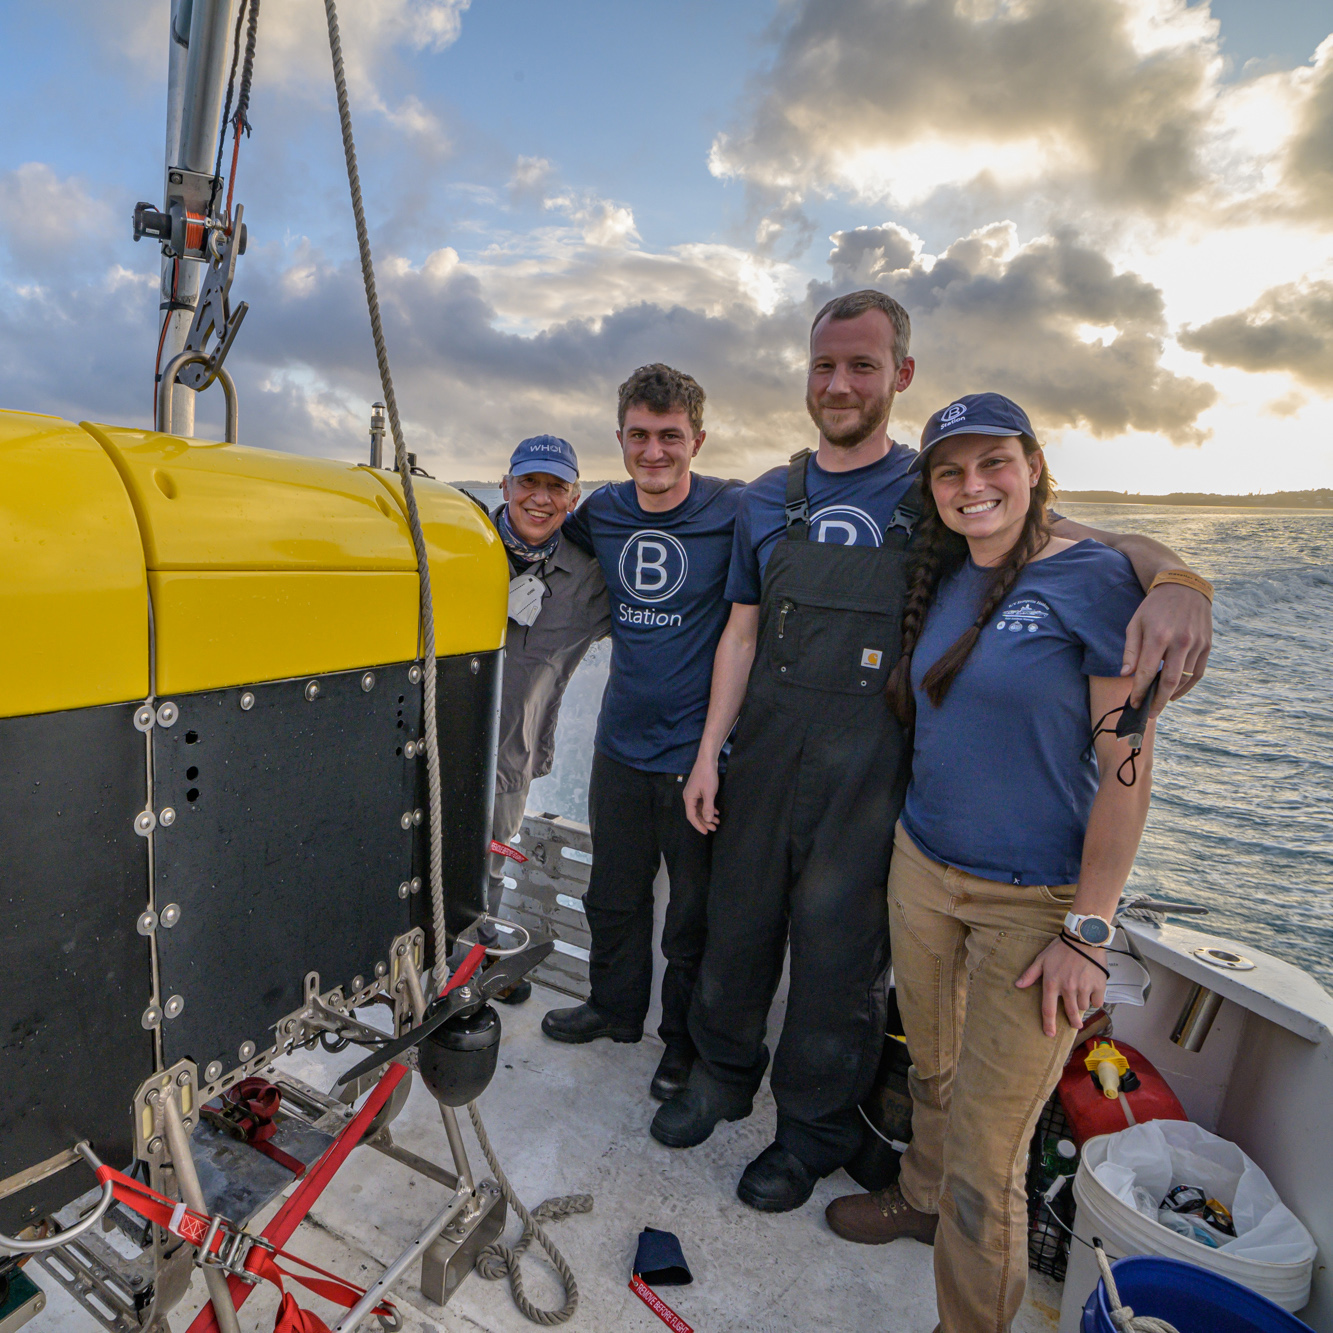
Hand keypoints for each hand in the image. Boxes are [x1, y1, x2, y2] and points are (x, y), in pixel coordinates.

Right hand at [683, 757, 719, 834]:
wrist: (707, 760)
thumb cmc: (707, 776)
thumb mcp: (709, 793)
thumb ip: (708, 807)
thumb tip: (707, 820)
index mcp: (689, 798)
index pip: (691, 816)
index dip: (698, 825)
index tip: (706, 832)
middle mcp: (689, 797)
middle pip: (695, 813)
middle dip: (705, 821)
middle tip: (714, 828)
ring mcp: (694, 793)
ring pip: (700, 808)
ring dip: (708, 815)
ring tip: (717, 821)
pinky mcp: (699, 790)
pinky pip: (702, 803)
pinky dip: (709, 808)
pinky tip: (716, 812)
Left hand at [1016, 936, 1106, 1037]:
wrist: (1084, 938)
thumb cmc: (1061, 948)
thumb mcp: (1042, 959)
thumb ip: (1030, 974)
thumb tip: (1018, 985)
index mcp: (1052, 983)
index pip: (1048, 1009)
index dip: (1048, 1024)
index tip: (1049, 1034)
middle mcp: (1068, 988)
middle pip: (1070, 1013)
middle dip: (1073, 1022)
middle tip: (1075, 1024)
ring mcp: (1083, 987)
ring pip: (1083, 1007)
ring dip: (1082, 1005)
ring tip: (1082, 995)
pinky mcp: (1098, 985)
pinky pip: (1097, 1002)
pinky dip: (1095, 999)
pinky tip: (1092, 991)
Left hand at [1121, 583, 1210, 714]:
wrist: (1184, 587)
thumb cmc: (1154, 607)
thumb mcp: (1135, 623)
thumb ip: (1131, 651)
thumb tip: (1126, 675)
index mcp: (1158, 636)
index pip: (1147, 672)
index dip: (1140, 691)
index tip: (1134, 703)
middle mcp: (1180, 641)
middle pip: (1170, 682)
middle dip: (1157, 702)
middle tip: (1149, 715)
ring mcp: (1196, 644)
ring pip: (1185, 680)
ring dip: (1172, 695)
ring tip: (1159, 703)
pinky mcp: (1207, 645)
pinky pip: (1198, 673)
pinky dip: (1187, 687)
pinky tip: (1175, 693)